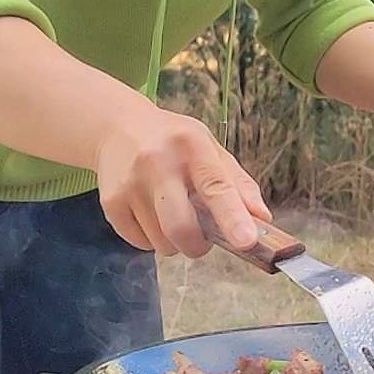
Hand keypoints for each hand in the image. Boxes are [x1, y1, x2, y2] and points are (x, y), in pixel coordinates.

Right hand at [93, 110, 271, 258]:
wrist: (118, 127)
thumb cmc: (174, 142)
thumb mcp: (210, 148)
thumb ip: (238, 184)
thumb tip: (262, 220)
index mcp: (192, 146)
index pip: (216, 185)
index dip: (233, 217)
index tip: (247, 241)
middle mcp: (158, 162)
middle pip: (181, 226)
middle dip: (197, 246)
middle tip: (201, 240)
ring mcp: (130, 183)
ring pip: (161, 242)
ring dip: (174, 242)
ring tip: (171, 215)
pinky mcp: (111, 202)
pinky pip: (140, 243)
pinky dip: (151, 239)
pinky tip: (150, 213)